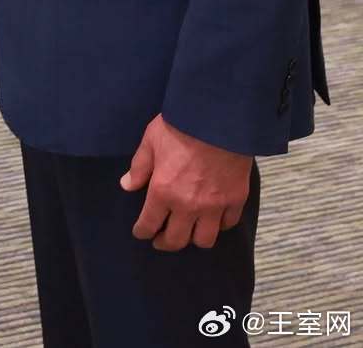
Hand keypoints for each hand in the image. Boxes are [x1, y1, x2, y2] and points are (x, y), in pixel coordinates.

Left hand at [120, 113, 252, 250]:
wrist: (218, 119)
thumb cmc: (181, 126)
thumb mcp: (151, 141)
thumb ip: (139, 167)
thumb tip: (127, 185)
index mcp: (163, 191)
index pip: (149, 223)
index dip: (142, 231)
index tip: (141, 233)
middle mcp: (188, 205)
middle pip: (177, 240)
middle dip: (165, 243)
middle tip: (160, 240)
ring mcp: (214, 206)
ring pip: (204, 240)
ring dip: (193, 239)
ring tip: (188, 232)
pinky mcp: (236, 200)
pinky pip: (227, 224)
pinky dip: (219, 225)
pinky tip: (213, 219)